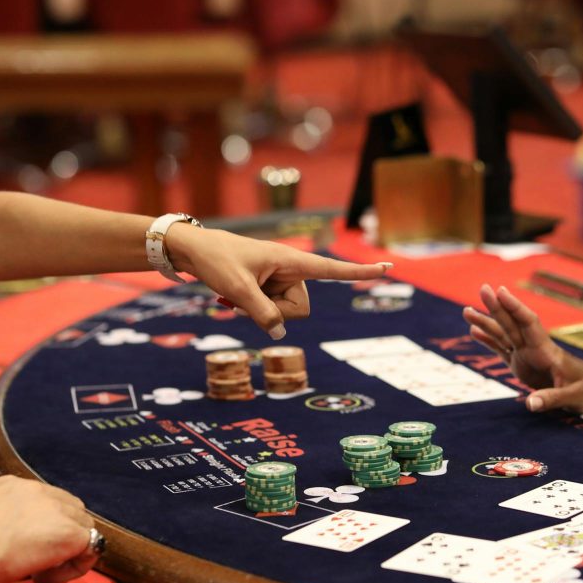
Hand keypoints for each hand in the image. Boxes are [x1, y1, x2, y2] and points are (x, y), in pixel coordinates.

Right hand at [0, 476, 97, 582]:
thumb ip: (0, 522)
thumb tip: (5, 540)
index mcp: (14, 486)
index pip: (48, 502)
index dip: (44, 527)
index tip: (23, 549)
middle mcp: (38, 490)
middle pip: (70, 510)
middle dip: (61, 535)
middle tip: (36, 562)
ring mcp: (56, 508)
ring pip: (82, 527)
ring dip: (68, 551)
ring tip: (40, 573)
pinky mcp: (69, 532)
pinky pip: (89, 547)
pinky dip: (74, 566)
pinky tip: (45, 578)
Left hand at [167, 225, 390, 338]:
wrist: (194, 251)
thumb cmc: (217, 261)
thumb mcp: (238, 289)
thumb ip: (262, 313)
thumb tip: (281, 332)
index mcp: (291, 261)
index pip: (332, 269)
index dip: (359, 272)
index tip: (388, 267)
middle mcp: (291, 271)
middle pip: (300, 308)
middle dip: (274, 312)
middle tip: (244, 297)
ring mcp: (280, 281)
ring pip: (285, 314)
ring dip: (260, 312)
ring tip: (236, 293)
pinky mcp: (269, 288)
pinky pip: (272, 311)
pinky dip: (254, 310)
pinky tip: (234, 297)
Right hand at [462, 284, 582, 412]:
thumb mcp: (575, 397)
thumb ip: (552, 398)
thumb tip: (530, 404)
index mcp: (547, 351)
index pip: (529, 324)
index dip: (515, 308)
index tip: (501, 292)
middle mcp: (533, 348)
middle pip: (512, 324)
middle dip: (497, 307)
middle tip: (483, 288)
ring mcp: (526, 356)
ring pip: (503, 334)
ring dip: (486, 322)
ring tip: (466, 310)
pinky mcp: (521, 365)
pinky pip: (501, 349)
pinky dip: (488, 340)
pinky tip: (474, 331)